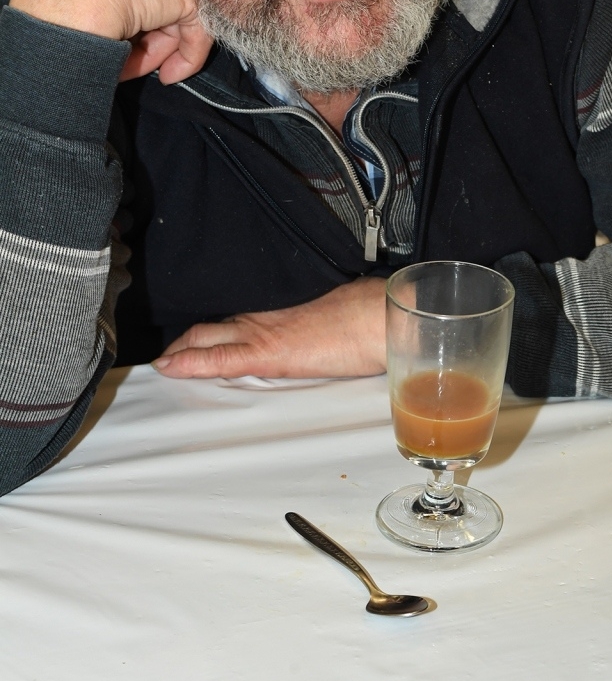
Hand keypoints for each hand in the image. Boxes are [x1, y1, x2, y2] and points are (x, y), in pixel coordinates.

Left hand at [154, 277, 386, 379]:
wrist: (380, 316)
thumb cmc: (369, 319)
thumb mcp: (338, 323)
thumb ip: (319, 329)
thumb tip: (324, 337)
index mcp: (282, 312)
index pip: (235, 317)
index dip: (210, 331)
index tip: (195, 341)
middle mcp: (266, 316)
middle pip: (212, 325)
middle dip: (186, 342)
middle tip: (168, 356)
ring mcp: (263, 332)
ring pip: (206, 336)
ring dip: (180, 352)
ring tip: (161, 364)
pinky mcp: (267, 352)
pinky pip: (219, 357)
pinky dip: (190, 363)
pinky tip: (168, 368)